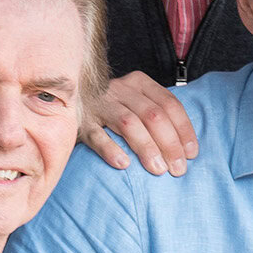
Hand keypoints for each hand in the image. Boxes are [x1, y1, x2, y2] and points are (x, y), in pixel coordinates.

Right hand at [84, 73, 198, 176]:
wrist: (61, 99)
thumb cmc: (110, 110)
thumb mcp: (134, 103)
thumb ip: (157, 115)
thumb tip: (186, 149)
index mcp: (138, 83)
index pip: (169, 104)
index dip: (184, 130)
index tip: (191, 154)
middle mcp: (119, 89)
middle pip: (152, 115)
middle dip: (170, 143)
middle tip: (178, 169)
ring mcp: (98, 103)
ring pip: (129, 123)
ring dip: (146, 147)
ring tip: (158, 169)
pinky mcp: (79, 120)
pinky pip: (96, 134)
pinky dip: (110, 149)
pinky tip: (123, 164)